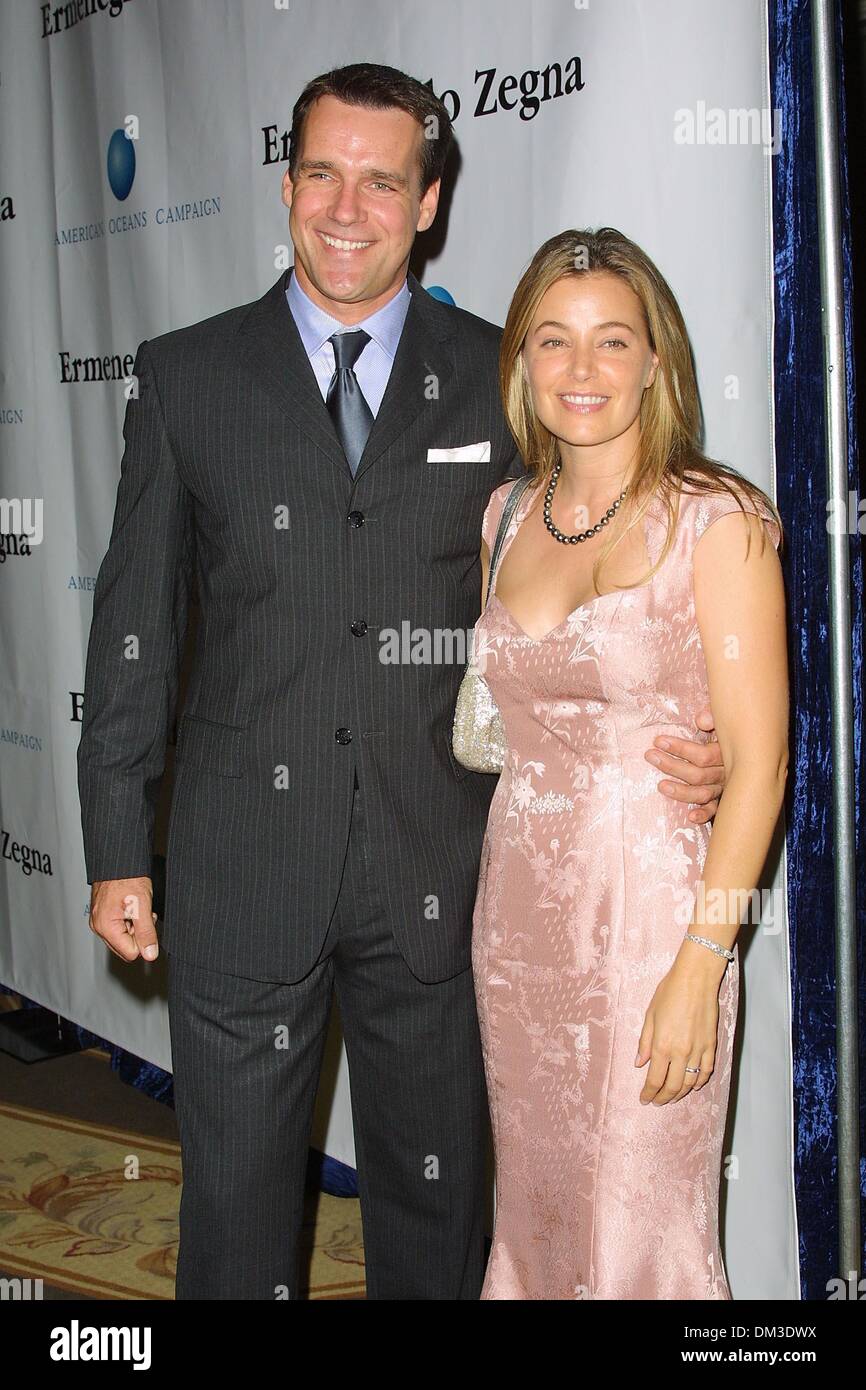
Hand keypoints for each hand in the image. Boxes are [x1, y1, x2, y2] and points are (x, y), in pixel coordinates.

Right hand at [89, 877, 158, 961]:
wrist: (119, 860)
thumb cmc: (127, 877)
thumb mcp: (142, 906)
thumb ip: (146, 932)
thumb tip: (150, 954)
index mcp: (105, 927)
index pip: (130, 953)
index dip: (144, 940)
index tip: (147, 923)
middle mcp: (99, 926)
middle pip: (125, 948)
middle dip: (139, 934)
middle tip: (143, 915)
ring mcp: (99, 921)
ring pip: (123, 938)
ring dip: (135, 926)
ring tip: (138, 908)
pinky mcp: (103, 915)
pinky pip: (119, 927)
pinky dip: (130, 920)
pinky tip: (132, 906)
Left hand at [634, 955, 723, 1103]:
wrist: (696, 979)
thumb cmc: (669, 992)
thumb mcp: (649, 1015)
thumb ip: (644, 1042)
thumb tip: (639, 1063)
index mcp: (662, 1045)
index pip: (655, 1079)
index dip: (649, 1093)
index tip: (644, 1099)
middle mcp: (681, 1052)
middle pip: (673, 1086)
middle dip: (663, 1097)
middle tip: (657, 1101)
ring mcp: (699, 1050)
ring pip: (690, 1082)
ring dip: (680, 1093)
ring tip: (672, 1097)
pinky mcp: (711, 1045)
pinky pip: (706, 1071)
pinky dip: (700, 1082)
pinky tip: (694, 1086)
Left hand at [646, 705, 724, 823]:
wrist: (752, 747)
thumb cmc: (729, 731)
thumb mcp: (724, 719)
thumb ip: (713, 717)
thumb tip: (701, 720)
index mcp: (727, 753)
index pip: (702, 755)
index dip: (680, 748)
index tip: (658, 741)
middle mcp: (727, 773)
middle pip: (698, 775)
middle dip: (672, 766)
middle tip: (650, 756)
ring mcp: (725, 788)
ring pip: (703, 793)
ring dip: (681, 792)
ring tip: (661, 786)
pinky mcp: (723, 800)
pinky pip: (715, 810)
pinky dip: (704, 814)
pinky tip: (691, 817)